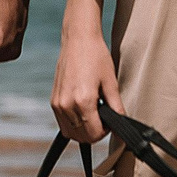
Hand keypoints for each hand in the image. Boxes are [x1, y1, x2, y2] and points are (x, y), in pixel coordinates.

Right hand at [49, 19, 120, 144]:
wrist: (78, 39)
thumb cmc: (96, 56)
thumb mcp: (111, 83)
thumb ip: (117, 109)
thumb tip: (123, 126)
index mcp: (83, 101)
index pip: (94, 134)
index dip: (106, 132)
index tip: (110, 121)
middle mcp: (67, 105)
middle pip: (82, 137)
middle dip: (95, 132)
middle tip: (104, 117)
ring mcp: (58, 104)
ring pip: (71, 133)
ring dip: (84, 131)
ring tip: (94, 114)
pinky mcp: (54, 101)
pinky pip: (63, 124)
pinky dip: (74, 124)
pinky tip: (83, 111)